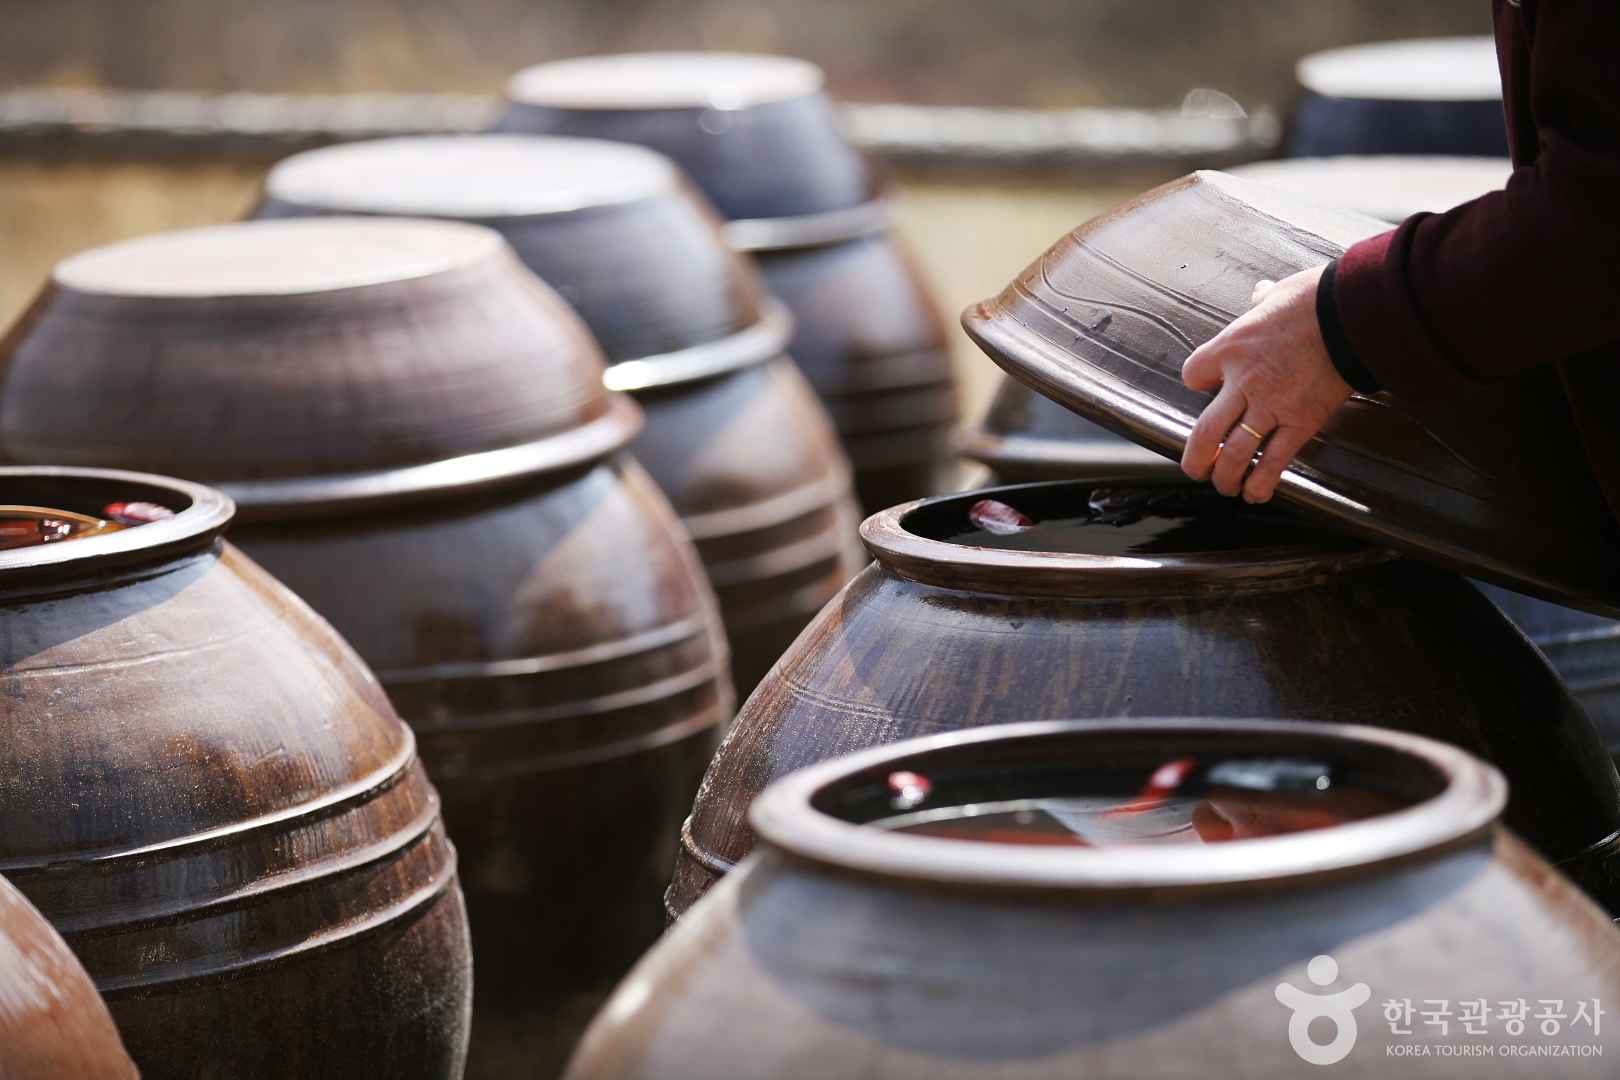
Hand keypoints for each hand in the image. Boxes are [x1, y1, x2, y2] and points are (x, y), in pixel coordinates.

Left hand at [1179, 266, 1350, 502]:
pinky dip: (1262, 482)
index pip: (1193, 374)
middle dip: (1197, 458)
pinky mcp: (1302, 421)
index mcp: (1230, 347)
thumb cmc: (1316, 298)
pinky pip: (1275, 460)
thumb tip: (1259, 294)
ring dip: (1226, 477)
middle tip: (1196, 469)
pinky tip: (1255, 494)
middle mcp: (1243, 381)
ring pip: (1236, 454)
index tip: (1205, 388)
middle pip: (1205, 431)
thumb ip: (1261, 300)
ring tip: (1225, 486)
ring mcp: (1271, 405)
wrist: (1353, 312)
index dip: (1196, 383)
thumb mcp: (1277, 292)